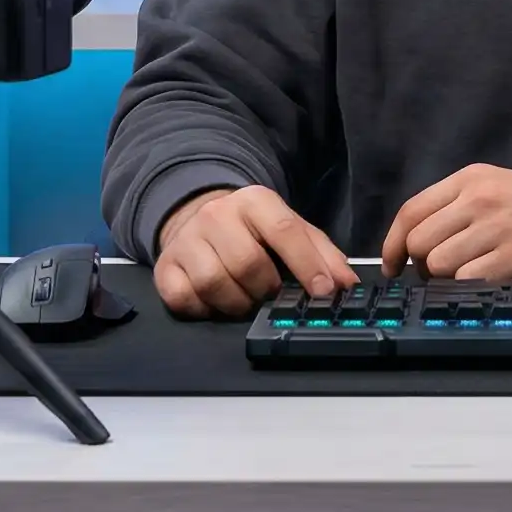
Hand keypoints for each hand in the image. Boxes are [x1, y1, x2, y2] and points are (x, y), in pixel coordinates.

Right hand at [153, 185, 356, 319]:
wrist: (196, 216)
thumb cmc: (251, 230)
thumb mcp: (289, 228)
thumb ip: (321, 253)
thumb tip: (346, 284)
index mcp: (255, 201)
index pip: (285, 231)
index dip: (307, 264)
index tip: (323, 292)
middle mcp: (218, 215)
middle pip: (248, 263)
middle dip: (266, 289)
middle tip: (271, 294)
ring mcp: (187, 240)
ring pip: (215, 284)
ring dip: (237, 303)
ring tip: (246, 299)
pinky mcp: (165, 267)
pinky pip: (185, 299)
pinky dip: (205, 310)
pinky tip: (216, 302)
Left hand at [381, 165, 511, 280]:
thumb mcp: (500, 187)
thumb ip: (459, 206)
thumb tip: (418, 242)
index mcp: (472, 179)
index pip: (411, 211)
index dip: (392, 245)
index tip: (392, 266)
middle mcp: (480, 199)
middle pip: (419, 243)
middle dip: (424, 267)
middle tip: (444, 275)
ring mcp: (497, 228)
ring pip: (440, 266)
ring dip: (449, 281)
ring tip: (475, 277)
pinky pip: (469, 282)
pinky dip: (473, 290)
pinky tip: (492, 284)